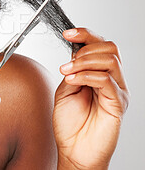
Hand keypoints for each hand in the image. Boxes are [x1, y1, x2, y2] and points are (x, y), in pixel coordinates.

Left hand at [53, 28, 129, 168]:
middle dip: (85, 48)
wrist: (74, 150)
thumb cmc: (70, 124)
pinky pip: (106, 80)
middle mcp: (112, 80)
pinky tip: (73, 80)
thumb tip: (73, 54)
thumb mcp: (65, 90)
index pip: (99, 45)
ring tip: (67, 71)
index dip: (85, 34)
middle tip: (68, 62)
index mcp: (99, 74)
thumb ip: (72, 71)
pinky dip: (86, 75)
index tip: (67, 33)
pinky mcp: (118, 103)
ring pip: (110, 60)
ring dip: (84, 61)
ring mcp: (117, 91)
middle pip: (109, 47)